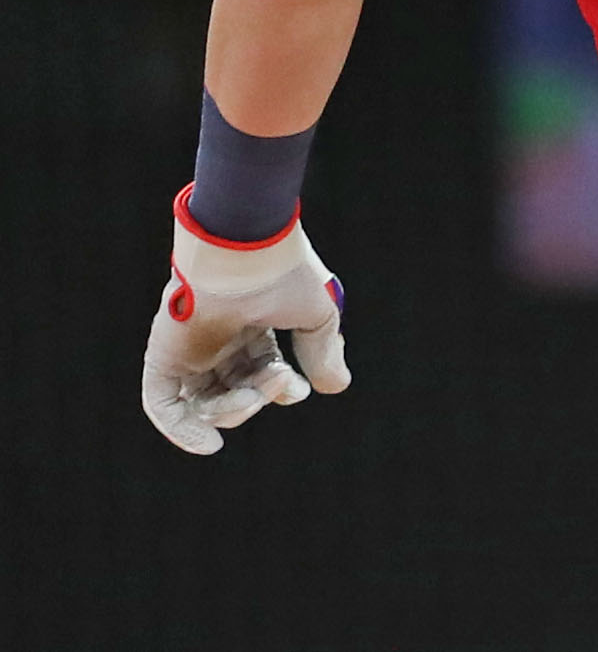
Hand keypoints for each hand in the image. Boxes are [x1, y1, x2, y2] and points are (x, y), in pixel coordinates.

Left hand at [141, 190, 348, 454]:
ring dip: (230, 412)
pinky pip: (162, 404)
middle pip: (231, 389)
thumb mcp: (316, 317)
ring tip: (250, 399)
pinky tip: (209, 445)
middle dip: (257, 399)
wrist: (243, 251)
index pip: (259, 369)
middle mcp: (217, 338)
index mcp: (252, 323)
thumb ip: (322, 353)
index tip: (295, 389)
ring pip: (201, 401)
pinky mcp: (165, 357)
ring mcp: (189, 348)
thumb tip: (336, 386)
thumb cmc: (282, 275)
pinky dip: (180, 430)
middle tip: (277, 384)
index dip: (277, 389)